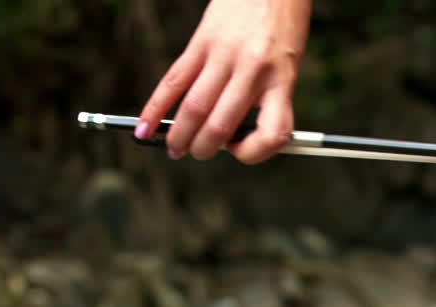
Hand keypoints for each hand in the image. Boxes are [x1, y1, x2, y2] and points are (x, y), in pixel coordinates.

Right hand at [135, 0, 311, 163]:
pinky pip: (174, 81)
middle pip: (220, 126)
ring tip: (174, 148)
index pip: (272, 132)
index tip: (243, 149)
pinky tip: (146, 127)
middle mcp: (253, 69)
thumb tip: (237, 133)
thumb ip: (269, 95)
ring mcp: (224, 55)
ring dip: (179, 136)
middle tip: (198, 154)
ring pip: (193, 108)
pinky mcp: (201, 42)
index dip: (256, 153)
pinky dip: (156, 108)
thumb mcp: (289, 63)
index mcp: (283, 79)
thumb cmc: (284, 24)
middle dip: (205, 149)